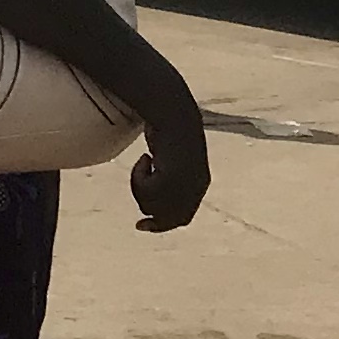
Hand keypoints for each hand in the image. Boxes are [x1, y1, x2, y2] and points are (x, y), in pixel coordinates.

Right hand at [127, 68, 208, 231]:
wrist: (175, 112)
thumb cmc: (171, 127)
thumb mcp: (169, 154)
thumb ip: (164, 174)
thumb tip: (149, 186)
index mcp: (200, 184)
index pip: (183, 217)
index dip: (162, 224)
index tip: (140, 225)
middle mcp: (196, 189)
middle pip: (165, 216)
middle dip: (147, 202)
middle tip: (140, 181)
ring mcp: (184, 185)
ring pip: (151, 205)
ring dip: (140, 186)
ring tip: (146, 163)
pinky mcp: (171, 178)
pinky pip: (145, 192)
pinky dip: (139, 176)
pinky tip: (145, 158)